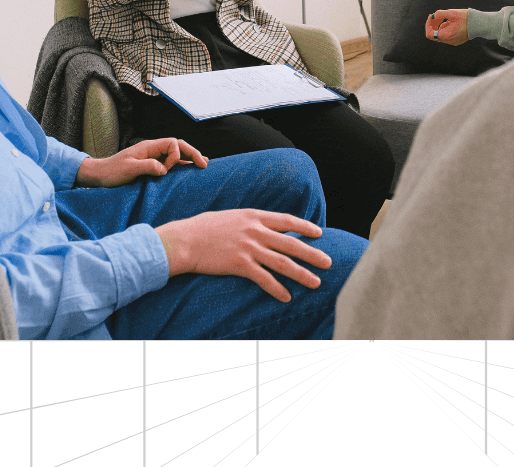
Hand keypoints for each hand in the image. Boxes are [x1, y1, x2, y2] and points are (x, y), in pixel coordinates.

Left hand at [74, 138, 207, 186]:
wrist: (100, 175)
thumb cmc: (112, 172)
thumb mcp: (129, 169)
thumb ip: (147, 166)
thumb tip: (165, 169)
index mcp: (148, 147)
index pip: (172, 143)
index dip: (176, 154)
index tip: (167, 169)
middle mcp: (153, 150)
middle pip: (178, 146)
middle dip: (192, 153)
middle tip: (204, 164)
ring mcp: (153, 157)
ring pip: (176, 154)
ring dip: (189, 158)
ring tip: (203, 164)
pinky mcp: (152, 166)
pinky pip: (171, 163)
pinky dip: (182, 165)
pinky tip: (190, 169)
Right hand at [155, 209, 331, 301]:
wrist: (184, 240)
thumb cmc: (202, 228)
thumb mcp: (229, 217)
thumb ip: (247, 221)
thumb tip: (258, 226)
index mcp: (253, 216)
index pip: (286, 220)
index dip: (305, 227)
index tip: (319, 233)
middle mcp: (255, 230)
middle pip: (291, 243)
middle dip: (312, 253)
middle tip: (328, 262)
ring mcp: (248, 248)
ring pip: (283, 262)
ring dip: (302, 273)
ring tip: (316, 282)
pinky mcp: (240, 264)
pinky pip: (264, 279)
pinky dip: (277, 289)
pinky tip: (287, 296)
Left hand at [424, 8, 469, 45]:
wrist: (480, 24)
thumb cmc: (467, 18)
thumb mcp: (452, 13)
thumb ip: (440, 14)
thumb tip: (433, 16)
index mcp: (446, 35)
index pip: (429, 34)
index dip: (428, 25)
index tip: (431, 16)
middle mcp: (448, 41)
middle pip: (435, 34)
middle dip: (434, 24)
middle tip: (437, 15)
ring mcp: (453, 42)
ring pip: (441, 35)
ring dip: (440, 26)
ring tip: (447, 18)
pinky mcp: (457, 41)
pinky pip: (447, 36)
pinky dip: (446, 29)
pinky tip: (452, 22)